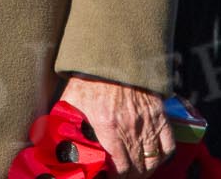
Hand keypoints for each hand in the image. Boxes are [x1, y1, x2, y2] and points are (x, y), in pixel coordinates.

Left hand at [58, 76, 173, 178]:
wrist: (111, 54)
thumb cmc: (89, 78)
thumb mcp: (71, 102)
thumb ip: (65, 125)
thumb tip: (52, 144)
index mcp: (108, 127)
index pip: (119, 168)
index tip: (110, 178)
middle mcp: (131, 127)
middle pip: (137, 168)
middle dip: (130, 178)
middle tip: (122, 178)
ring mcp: (147, 121)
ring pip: (153, 160)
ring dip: (145, 172)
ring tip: (137, 174)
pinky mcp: (158, 113)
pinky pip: (168, 144)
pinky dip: (162, 156)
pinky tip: (153, 160)